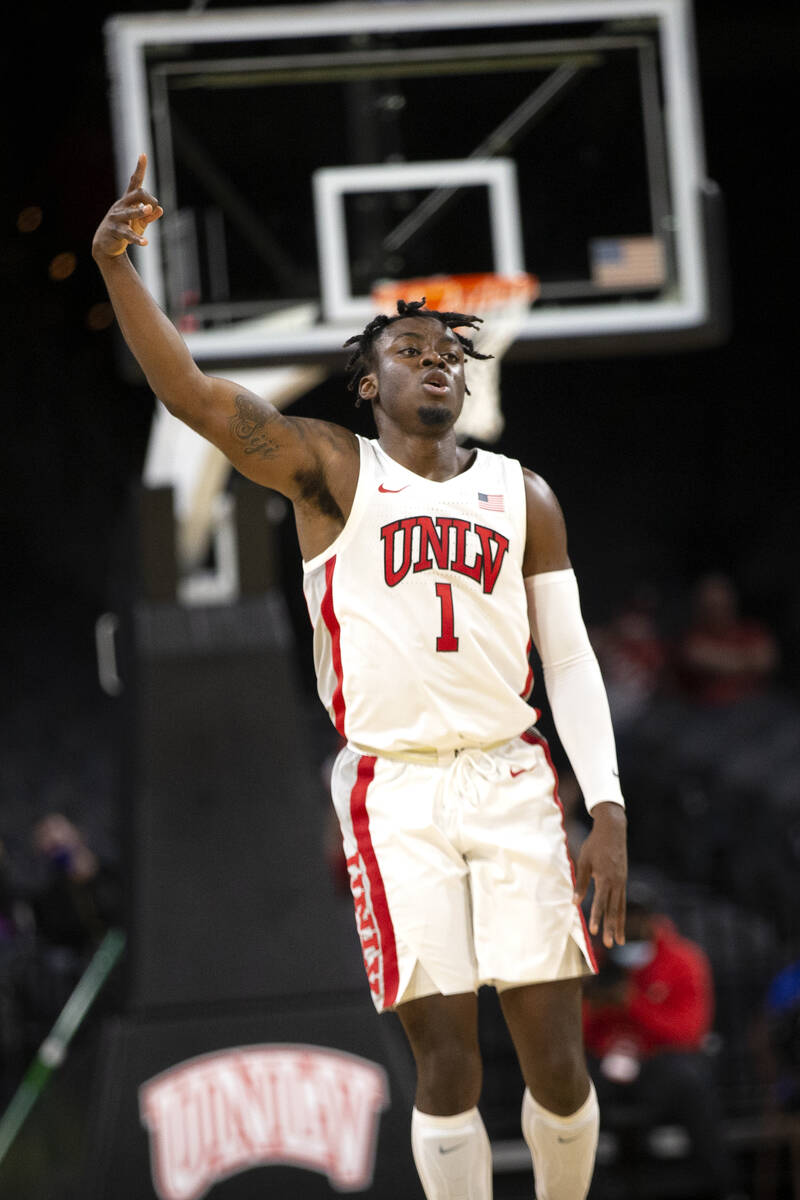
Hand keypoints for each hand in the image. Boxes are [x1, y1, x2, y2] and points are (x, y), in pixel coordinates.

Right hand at [92, 154, 163, 259]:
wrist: (106, 245)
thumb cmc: (125, 229)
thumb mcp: (139, 223)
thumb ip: (150, 216)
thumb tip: (160, 209)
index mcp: (128, 200)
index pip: (134, 182)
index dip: (139, 169)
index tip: (143, 155)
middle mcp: (121, 205)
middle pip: (136, 194)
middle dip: (147, 197)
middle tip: (152, 207)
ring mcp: (117, 217)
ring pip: (129, 212)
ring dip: (139, 211)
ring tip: (148, 210)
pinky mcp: (115, 231)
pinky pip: (128, 234)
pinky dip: (137, 239)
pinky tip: (145, 242)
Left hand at [573, 801, 626, 947]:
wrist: (613, 830)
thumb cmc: (595, 845)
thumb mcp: (584, 861)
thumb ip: (580, 882)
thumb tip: (575, 902)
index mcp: (604, 877)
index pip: (600, 901)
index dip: (596, 916)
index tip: (593, 930)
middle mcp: (616, 882)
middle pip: (613, 909)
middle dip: (611, 927)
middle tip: (609, 944)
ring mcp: (622, 882)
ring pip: (620, 907)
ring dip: (619, 925)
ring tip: (619, 941)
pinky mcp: (623, 880)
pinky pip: (622, 900)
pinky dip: (621, 913)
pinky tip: (620, 923)